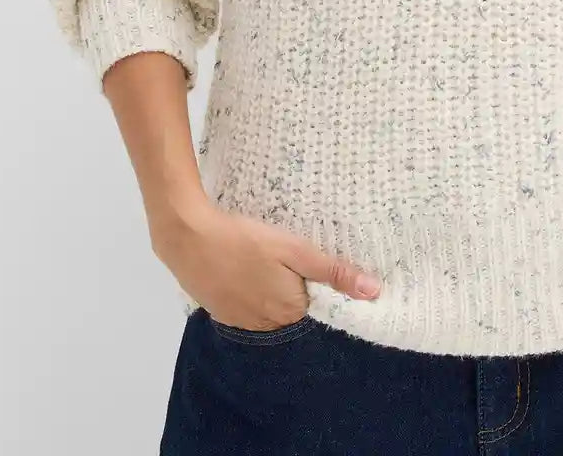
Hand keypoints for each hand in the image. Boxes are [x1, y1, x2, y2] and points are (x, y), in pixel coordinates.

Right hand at [150, 197, 381, 330]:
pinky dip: (251, 290)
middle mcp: (268, 324)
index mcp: (290, 310)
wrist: (188, 237)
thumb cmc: (245, 240)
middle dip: (296, 284)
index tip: (315, 263)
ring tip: (265, 259)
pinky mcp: (222, 313)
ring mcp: (242, 321)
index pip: (319, 304)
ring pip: (271, 307)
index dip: (320, 283)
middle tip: (287, 254)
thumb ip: (333, 271)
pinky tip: (246, 268)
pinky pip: (248, 307)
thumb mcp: (294, 249)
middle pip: (294, 305)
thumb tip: (373, 292)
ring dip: (272, 287)